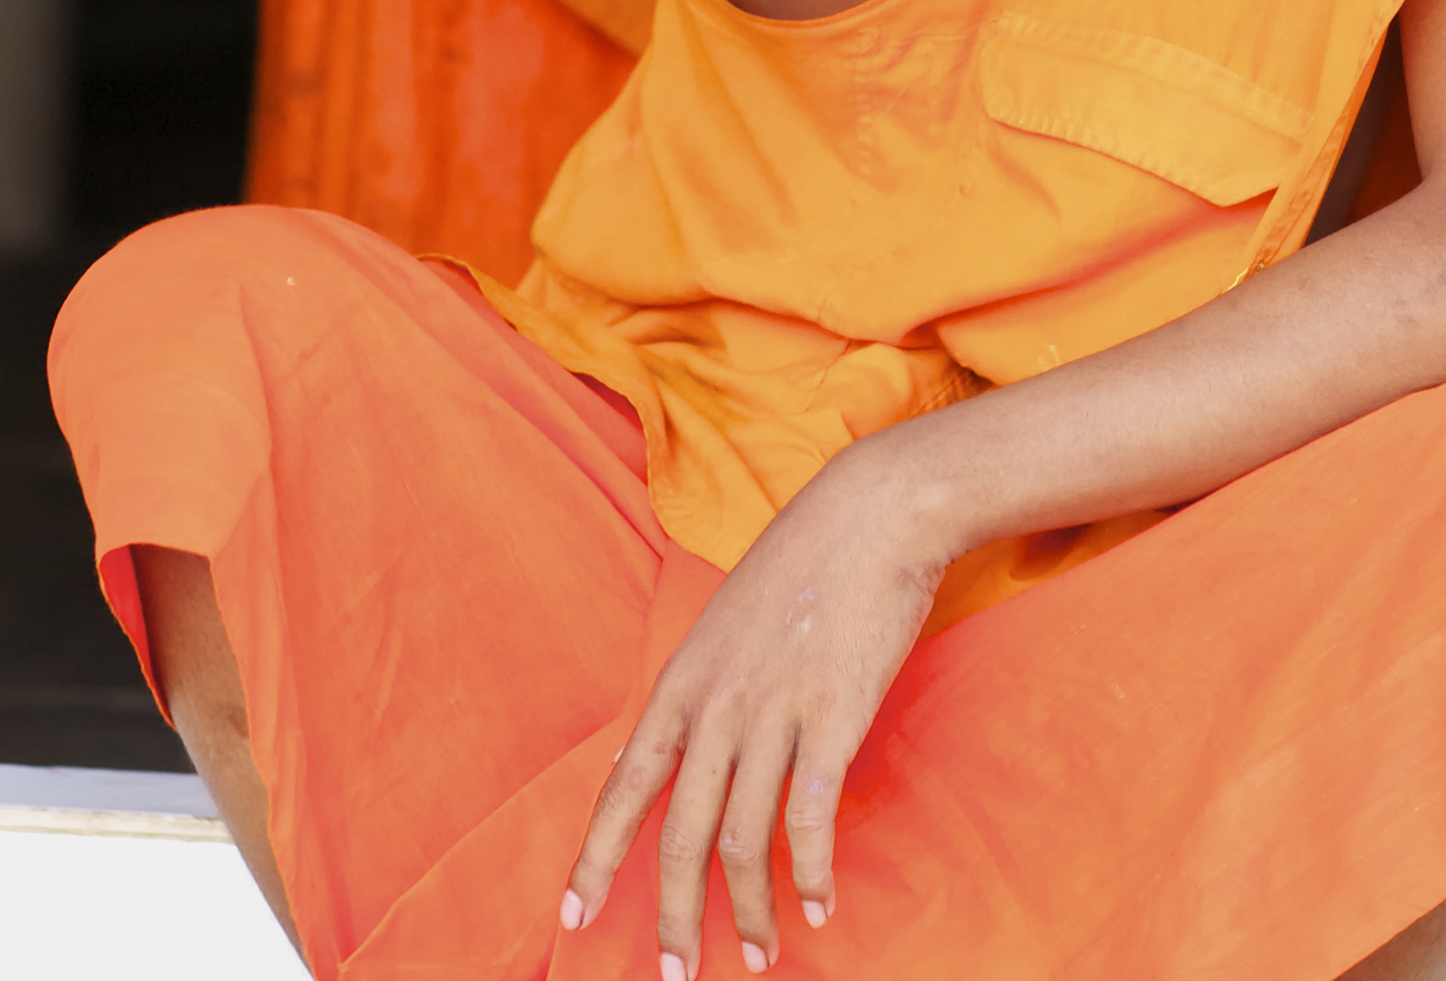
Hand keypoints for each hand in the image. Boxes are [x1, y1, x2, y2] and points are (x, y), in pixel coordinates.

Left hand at [562, 444, 948, 972]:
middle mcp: (718, 707)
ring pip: (743, 842)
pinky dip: (808, 875)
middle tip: (675, 973)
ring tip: (758, 954)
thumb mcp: (725, 620)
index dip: (594, 862)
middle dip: (672, 917)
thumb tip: (661, 748)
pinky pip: (810, 821)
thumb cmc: (806, 558)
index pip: (624, 790)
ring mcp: (775, 714)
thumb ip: (696, 688)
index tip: (569, 920)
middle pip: (680, 836)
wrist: (876, 511)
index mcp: (684, 683)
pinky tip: (817, 904)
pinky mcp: (834, 720)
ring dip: (748, 911)